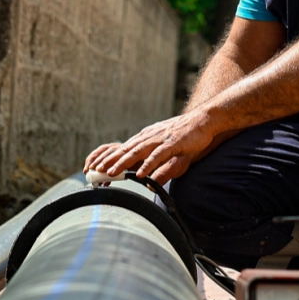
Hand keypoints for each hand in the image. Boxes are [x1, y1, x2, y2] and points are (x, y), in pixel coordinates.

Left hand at [83, 109, 218, 183]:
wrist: (203, 121)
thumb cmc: (185, 136)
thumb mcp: (166, 149)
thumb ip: (156, 162)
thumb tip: (149, 178)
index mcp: (146, 139)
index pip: (124, 149)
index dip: (109, 158)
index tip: (96, 167)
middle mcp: (149, 137)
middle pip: (126, 150)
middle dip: (109, 161)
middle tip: (95, 171)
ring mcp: (160, 139)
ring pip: (137, 152)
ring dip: (123, 163)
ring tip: (111, 173)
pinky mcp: (173, 143)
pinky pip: (158, 155)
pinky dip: (149, 164)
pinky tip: (141, 173)